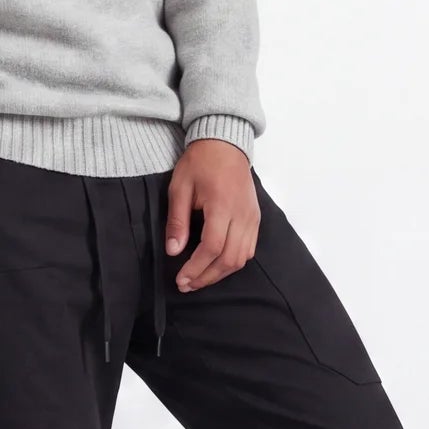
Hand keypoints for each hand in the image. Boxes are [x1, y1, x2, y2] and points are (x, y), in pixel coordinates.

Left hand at [166, 139, 257, 291]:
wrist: (225, 144)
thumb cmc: (200, 163)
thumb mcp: (180, 188)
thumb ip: (177, 221)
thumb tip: (173, 251)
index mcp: (221, 206)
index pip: (212, 247)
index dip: (196, 268)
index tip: (181, 279)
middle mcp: (242, 215)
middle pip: (229, 258)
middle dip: (207, 276)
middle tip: (187, 285)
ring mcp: (252, 217)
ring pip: (242, 258)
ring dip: (220, 273)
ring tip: (199, 279)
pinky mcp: (255, 218)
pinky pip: (249, 249)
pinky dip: (234, 262)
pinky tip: (217, 266)